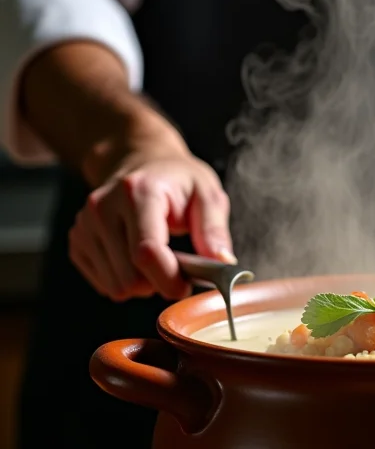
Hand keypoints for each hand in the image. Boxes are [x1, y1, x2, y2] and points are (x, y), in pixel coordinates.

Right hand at [69, 141, 233, 301]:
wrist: (140, 161)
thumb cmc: (177, 180)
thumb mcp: (207, 193)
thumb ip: (214, 229)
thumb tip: (223, 263)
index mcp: (137, 192)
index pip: (146, 251)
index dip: (169, 279)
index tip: (186, 285)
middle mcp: (102, 207)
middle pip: (130, 277)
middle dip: (159, 281)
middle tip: (177, 265)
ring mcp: (84, 225)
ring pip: (116, 287)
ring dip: (143, 283)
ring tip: (157, 256)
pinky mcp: (77, 240)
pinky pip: (104, 285)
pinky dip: (126, 280)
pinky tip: (136, 257)